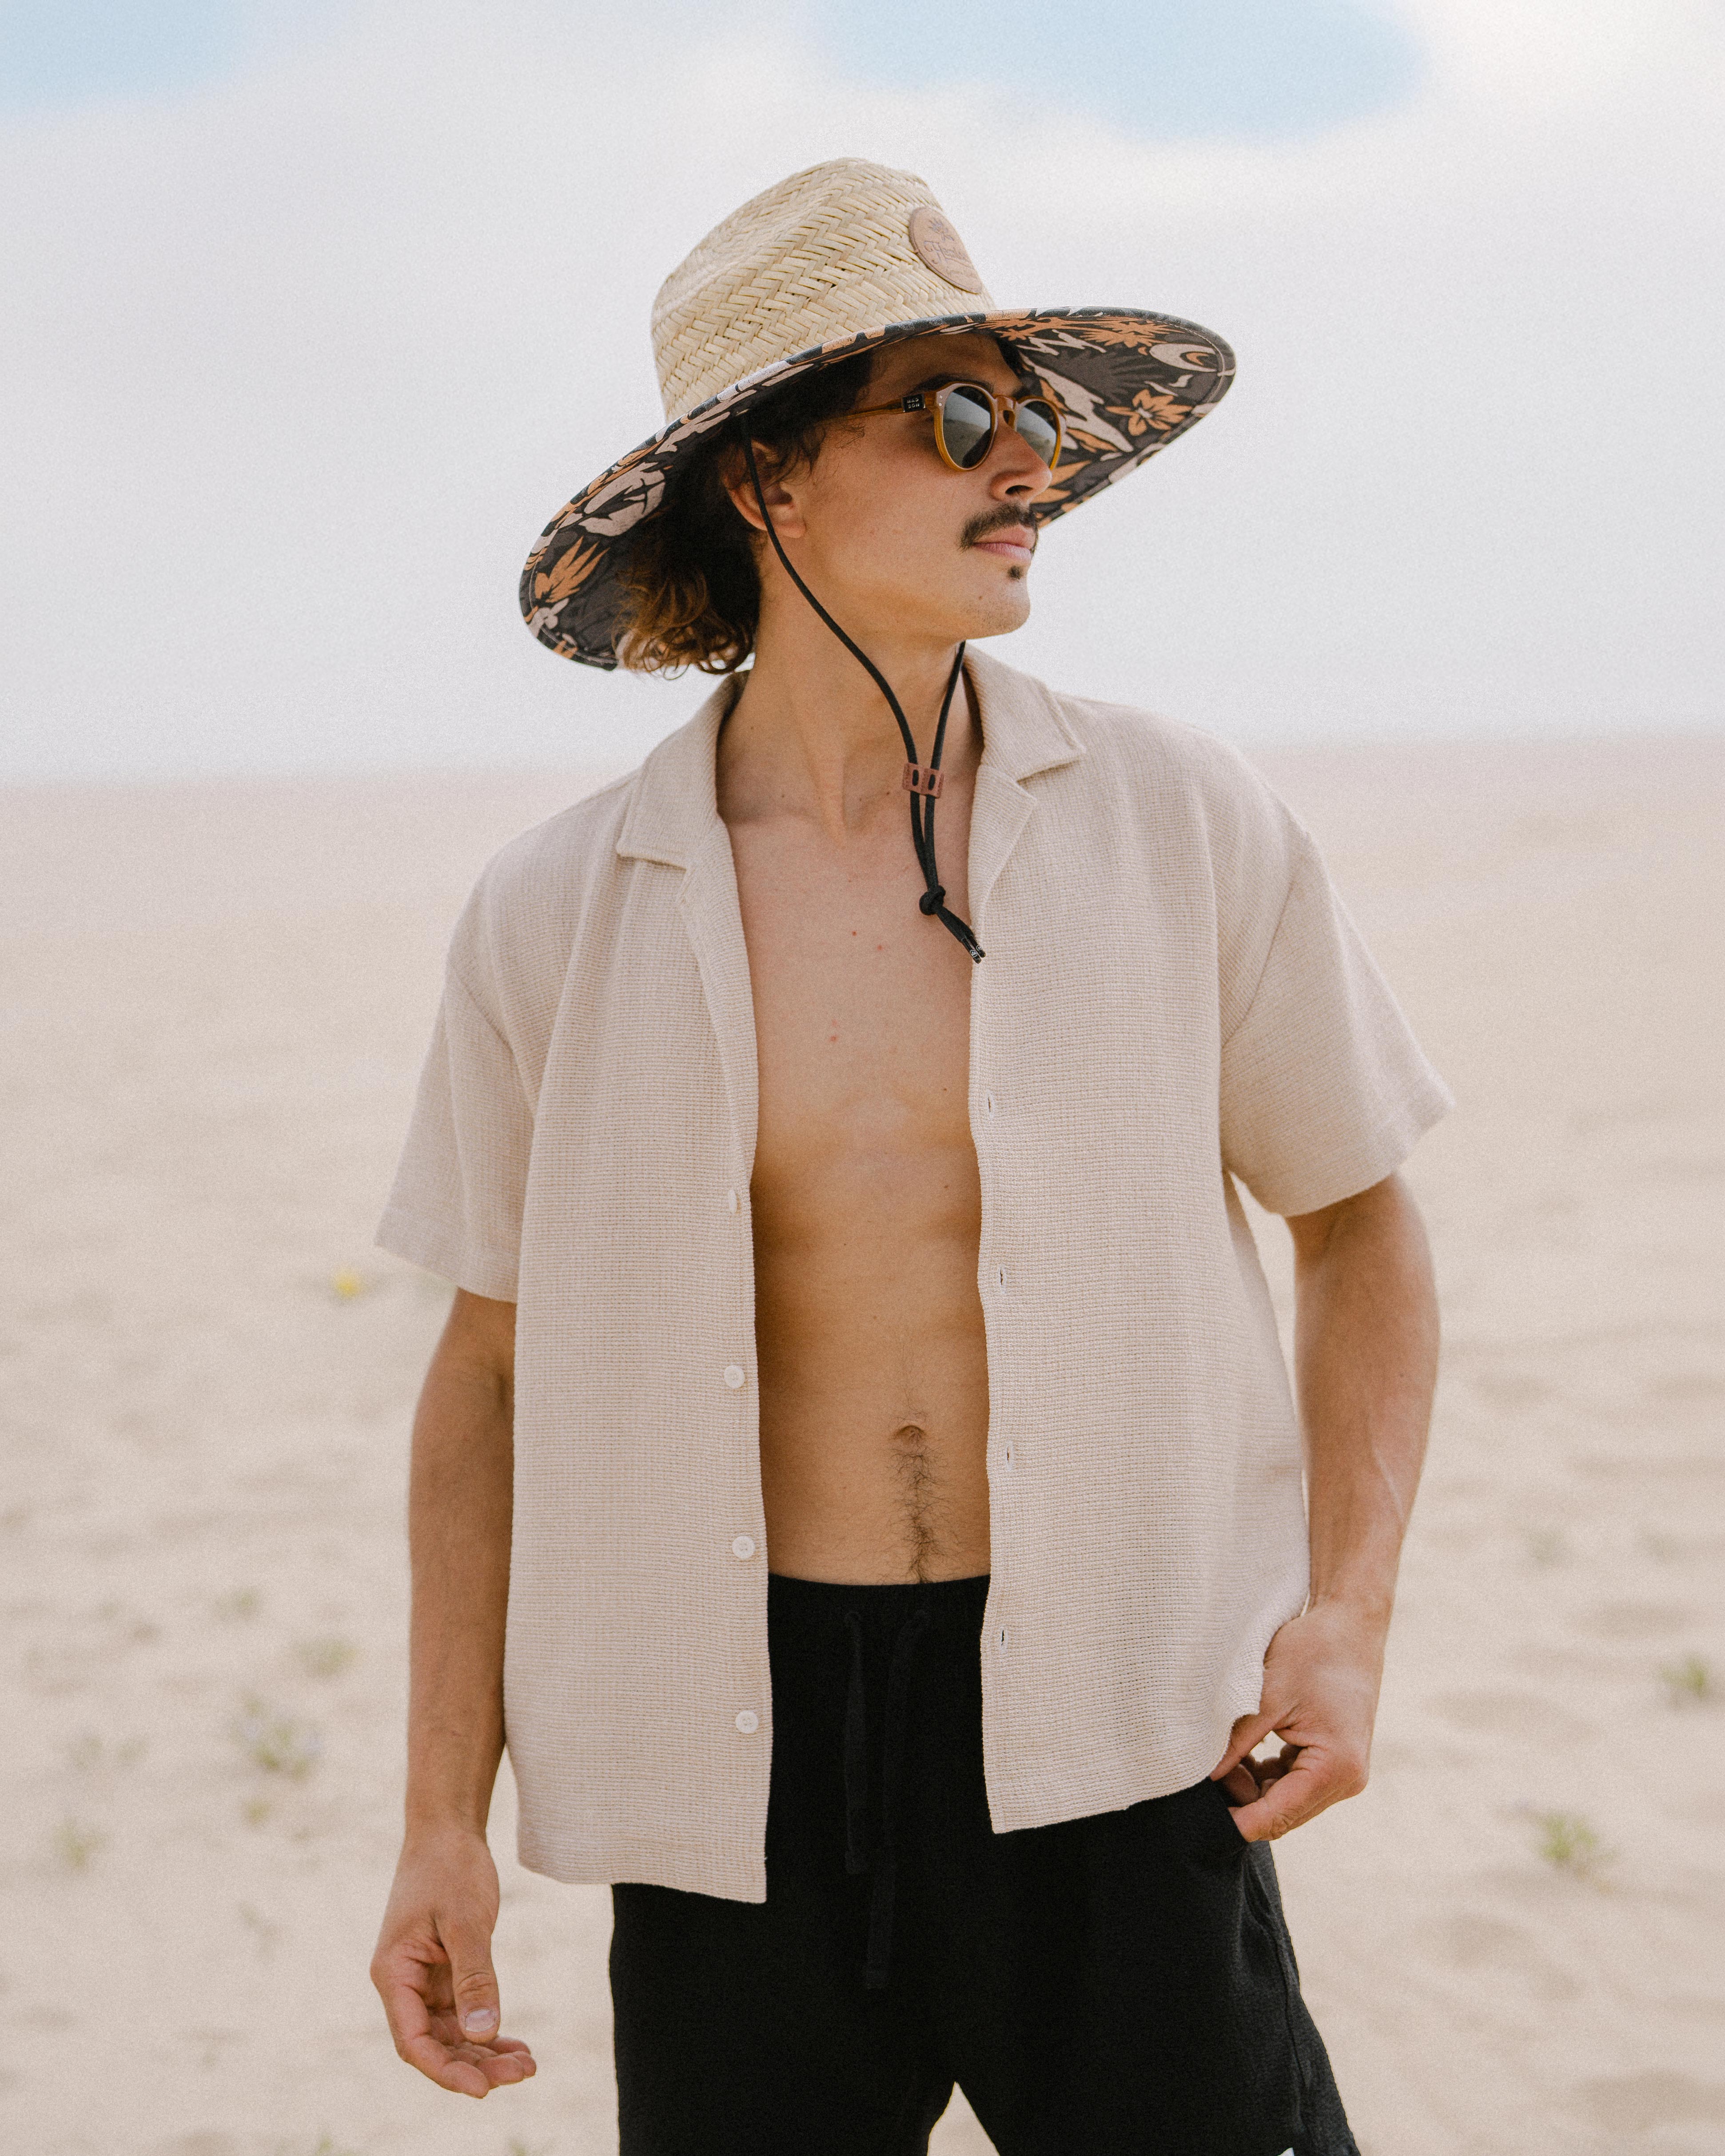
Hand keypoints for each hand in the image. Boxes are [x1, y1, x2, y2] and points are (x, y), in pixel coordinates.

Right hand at [371, 1825, 536, 2098]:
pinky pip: (463, 2013)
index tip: (484, 2089)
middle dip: (474, 2066)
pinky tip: (515, 2044)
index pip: (413, 2042)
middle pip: (434, 2044)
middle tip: (522, 2074)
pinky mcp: (444, 1971)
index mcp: (393, 1973)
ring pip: (451, 2034)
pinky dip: (487, 2030)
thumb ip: (474, 1978)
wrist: (448, 1829)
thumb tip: (483, 2035)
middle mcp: (404, 1983)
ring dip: (484, 2052)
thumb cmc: (450, 1867)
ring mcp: (424, 1979)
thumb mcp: (465, 1921)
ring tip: (527, 2065)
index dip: (445, 2071)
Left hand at [1209, 1600, 1384, 1841]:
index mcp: (1335, 1769)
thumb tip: (1203, 1778)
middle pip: (1281, 1814)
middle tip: (1211, 1764)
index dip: (1235, 1821)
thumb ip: (1236, 1742)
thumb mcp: (1266, 1695)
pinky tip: (1248, 1747)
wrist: (1350, 1626)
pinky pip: (1293, 1783)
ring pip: (1284, 1800)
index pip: (1276, 1817)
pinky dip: (1267, 1773)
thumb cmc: (1313, 1652)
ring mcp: (1343, 1774)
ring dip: (1253, 1784)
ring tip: (1231, 1747)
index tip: (1199, 1813)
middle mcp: (1346, 1781)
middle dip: (1242, 1796)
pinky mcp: (1335, 1762)